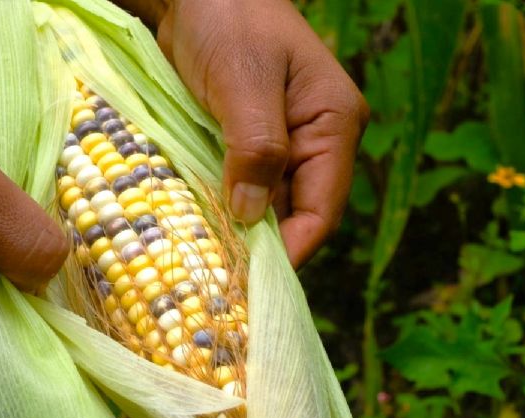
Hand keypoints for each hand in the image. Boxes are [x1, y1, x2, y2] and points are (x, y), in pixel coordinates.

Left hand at [156, 0, 368, 267]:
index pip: (321, 209)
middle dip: (259, 249)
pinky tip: (191, 230)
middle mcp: (314, 142)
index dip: (290, 252)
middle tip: (216, 284)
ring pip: (264, 207)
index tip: (249, 284)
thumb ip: (256, 148)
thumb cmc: (229, 20)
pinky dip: (218, 210)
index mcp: (334, 124)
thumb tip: (252, 218)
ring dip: (234, 233)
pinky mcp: (245, 144)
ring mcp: (280, 144)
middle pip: (294, 216)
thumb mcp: (243, 81)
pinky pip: (238, 189)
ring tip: (200, 266)